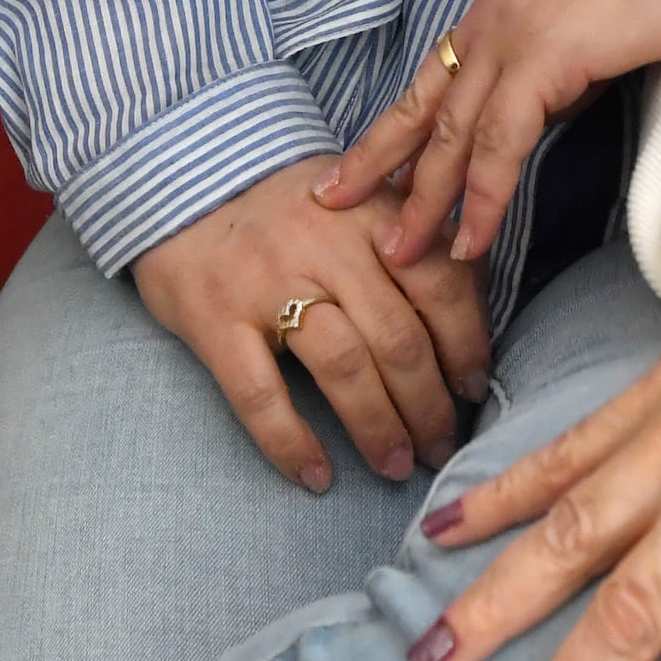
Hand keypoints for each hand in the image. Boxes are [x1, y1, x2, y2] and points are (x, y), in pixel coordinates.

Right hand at [133, 157, 498, 491]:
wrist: (183, 184)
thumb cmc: (288, 206)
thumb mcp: (356, 197)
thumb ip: (412, 237)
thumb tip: (476, 300)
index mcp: (368, 212)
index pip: (439, 283)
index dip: (466, 343)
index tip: (475, 388)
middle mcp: (324, 244)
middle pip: (396, 336)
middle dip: (429, 403)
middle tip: (442, 446)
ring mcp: (266, 283)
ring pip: (341, 367)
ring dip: (378, 427)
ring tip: (396, 465)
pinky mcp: (214, 319)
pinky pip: (259, 394)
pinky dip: (291, 442)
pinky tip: (317, 476)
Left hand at [319, 0, 660, 270]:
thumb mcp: (606, 26)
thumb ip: (568, 65)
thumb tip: (551, 109)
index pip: (440, 74)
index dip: (401, 126)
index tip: (369, 167)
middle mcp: (497, 10)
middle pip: (424, 102)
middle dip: (380, 163)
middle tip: (336, 208)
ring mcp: (517, 29)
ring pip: (453, 132)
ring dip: (426, 201)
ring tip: (401, 254)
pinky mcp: (547, 54)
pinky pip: (501, 143)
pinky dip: (483, 198)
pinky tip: (471, 240)